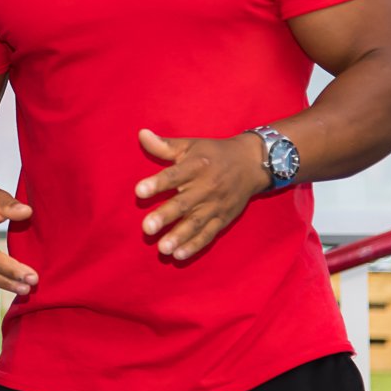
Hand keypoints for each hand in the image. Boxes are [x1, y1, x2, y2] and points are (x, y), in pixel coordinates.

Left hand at [134, 129, 268, 260]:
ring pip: (196, 223)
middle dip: (166, 216)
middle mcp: (206, 187)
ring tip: (162, 249)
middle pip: (184, 203)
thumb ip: (164, 145)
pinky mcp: (223, 219)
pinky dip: (195, 246)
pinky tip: (179, 255)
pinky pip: (208, 234)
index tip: (138, 191)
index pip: (174, 175)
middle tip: (147, 228)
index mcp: (196, 166)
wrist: (252, 163)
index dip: (157, 183)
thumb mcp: (191, 145)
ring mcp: (216, 205)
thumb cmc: (213, 153)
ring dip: (179, 236)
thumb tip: (141, 134)